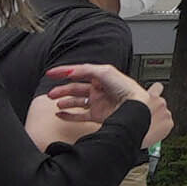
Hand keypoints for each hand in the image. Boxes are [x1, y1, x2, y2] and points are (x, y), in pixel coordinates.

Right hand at [29, 68, 152, 145]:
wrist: (136, 107)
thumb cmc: (126, 88)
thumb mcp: (105, 72)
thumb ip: (86, 70)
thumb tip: (70, 71)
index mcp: (100, 77)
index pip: (78, 72)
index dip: (64, 72)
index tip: (51, 73)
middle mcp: (98, 89)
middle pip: (75, 88)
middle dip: (62, 89)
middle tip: (51, 93)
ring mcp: (97, 102)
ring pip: (76, 101)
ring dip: (64, 101)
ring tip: (55, 102)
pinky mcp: (98, 115)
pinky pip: (80, 115)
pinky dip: (69, 115)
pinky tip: (60, 114)